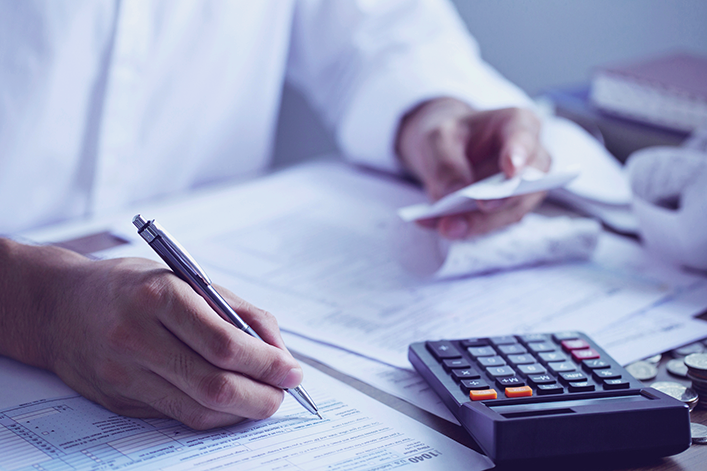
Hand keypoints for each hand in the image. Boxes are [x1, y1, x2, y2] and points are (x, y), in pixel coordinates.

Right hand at [0, 240, 301, 428]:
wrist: (57, 306)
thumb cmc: (132, 287)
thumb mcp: (186, 279)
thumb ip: (237, 312)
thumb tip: (278, 351)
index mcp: (159, 297)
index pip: (225, 344)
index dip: (267, 364)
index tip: (292, 371)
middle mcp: (137, 338)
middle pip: (214, 385)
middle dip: (261, 396)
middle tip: (284, 393)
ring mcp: (123, 373)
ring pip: (197, 409)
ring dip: (241, 411)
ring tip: (265, 399)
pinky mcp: (118, 400)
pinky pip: (177, 416)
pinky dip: (213, 415)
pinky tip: (231, 404)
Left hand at [396, 98, 551, 238]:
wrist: (445, 149)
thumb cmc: (449, 134)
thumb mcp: (437, 138)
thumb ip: (445, 163)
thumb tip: (456, 192)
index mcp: (517, 124)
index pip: (524, 139)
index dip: (520, 155)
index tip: (510, 169)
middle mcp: (531, 157)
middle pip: (524, 184)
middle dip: (499, 200)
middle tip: (476, 207)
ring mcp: (524, 188)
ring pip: (511, 211)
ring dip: (478, 222)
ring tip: (445, 226)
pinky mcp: (508, 210)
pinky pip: (491, 223)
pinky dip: (464, 226)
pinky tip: (436, 224)